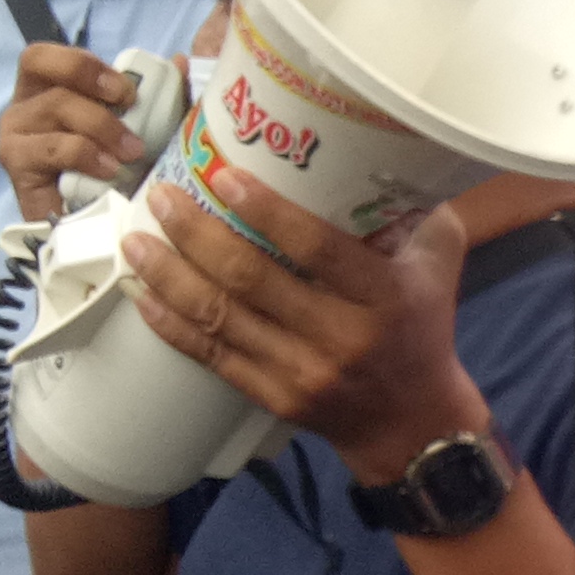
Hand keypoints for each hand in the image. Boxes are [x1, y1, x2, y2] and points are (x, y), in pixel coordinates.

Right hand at [0, 39, 152, 222]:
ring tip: (133, 151)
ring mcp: (14, 137)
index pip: (44, 56)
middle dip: (97, 88)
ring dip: (102, 126)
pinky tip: (110, 171)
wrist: (93, 231)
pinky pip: (52, 148)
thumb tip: (180, 60)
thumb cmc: (114, 172)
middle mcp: (23, 108)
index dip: (83, 63)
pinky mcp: (17, 168)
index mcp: (46, 90)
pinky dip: (87, 155)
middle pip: (49, 76)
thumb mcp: (140, 129)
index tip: (125, 89)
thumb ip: (159, 95)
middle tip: (132, 108)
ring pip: (56, 109)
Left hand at [120, 161, 487, 484]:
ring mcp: (304, 372)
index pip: (318, 249)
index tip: (225, 176)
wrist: (414, 425)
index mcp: (384, 298)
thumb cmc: (423, 333)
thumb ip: (423, 214)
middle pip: (252, 279)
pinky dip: (171, 324)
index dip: (267, 212)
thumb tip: (397, 149)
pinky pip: (212, 356)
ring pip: (220, 317)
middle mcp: (341, 337)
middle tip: (162, 198)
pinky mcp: (276, 396)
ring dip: (169, 275)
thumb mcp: (439, 270)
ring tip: (135, 239)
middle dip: (196, 234)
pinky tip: (143, 295)